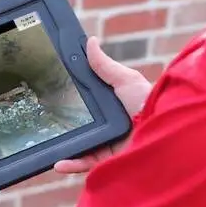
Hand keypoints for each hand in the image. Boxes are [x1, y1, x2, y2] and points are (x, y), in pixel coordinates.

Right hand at [53, 36, 152, 173]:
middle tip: (42, 124)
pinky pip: (86, 164)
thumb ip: (104, 65)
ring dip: (61, 149)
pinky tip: (57, 163)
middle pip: (79, 128)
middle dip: (61, 128)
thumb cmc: (146, 101)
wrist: (163, 127)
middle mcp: (107, 128)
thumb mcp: (124, 79)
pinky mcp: (108, 161)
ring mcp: (106, 145)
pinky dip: (71, 164)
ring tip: (45, 146)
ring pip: (79, 148)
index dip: (69, 103)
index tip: (51, 98)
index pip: (85, 106)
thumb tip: (90, 42)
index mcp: (110, 109)